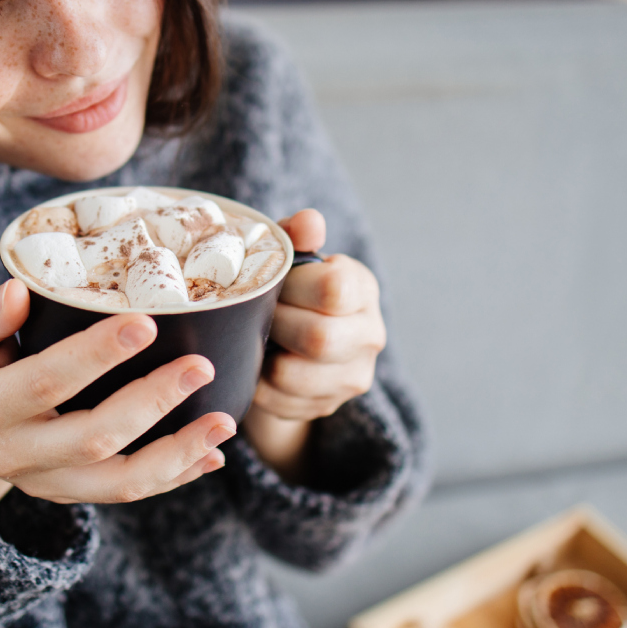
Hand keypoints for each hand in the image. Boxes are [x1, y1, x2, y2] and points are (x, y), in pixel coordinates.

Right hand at [0, 280, 234, 514]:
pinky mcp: (74, 495)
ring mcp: (49, 483)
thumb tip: (17, 293)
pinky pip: (130, 493)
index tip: (146, 322)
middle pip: (94, 437)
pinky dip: (176, 476)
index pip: (47, 380)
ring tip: (225, 422)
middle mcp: (18, 455)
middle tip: (200, 366)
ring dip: (178, 453)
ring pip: (120, 481)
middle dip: (152, 402)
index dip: (97, 354)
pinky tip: (214, 455)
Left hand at [241, 209, 385, 480]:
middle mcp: (370, 334)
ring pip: (293, 375)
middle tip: (256, 315)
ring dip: (263, 357)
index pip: (333, 289)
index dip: (292, 287)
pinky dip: (257, 384)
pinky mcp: (327, 406)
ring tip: (257, 339)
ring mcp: (353, 376)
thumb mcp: (289, 258)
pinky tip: (258, 365)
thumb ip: (297, 236)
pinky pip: (278, 401)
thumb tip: (310, 221)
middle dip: (275, 325)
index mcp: (361, 288)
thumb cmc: (287, 291)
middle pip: (318, 338)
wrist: (290, 345)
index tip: (274, 284)